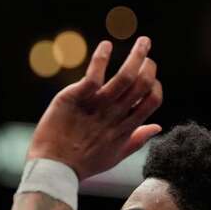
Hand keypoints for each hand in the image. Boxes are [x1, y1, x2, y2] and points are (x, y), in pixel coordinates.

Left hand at [27, 37, 162, 179]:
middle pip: (141, 85)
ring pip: (124, 77)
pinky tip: (106, 45)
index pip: (152, 101)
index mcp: (125, 128)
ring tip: (143, 42)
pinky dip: (101, 57)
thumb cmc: (82, 164)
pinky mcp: (76, 98)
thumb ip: (136, 140)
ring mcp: (96, 106)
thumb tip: (157, 127)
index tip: (151, 78)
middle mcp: (115, 115)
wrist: (53, 168)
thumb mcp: (114, 156)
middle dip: (148, 65)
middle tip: (146, 52)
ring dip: (136, 56)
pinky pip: (94, 74)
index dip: (156, 87)